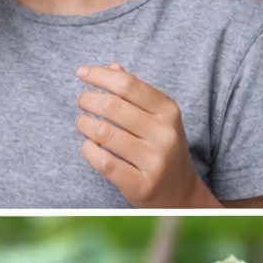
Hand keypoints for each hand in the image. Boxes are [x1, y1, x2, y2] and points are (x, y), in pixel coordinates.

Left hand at [74, 64, 209, 206]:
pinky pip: (103, 162)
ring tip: (82, 122)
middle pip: (113, 106)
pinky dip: (88, 150)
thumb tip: (111, 66)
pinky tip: (87, 145)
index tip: (82, 72)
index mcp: (169, 112)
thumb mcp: (158, 118)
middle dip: (88, 99)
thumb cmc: (162, 149)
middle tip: (81, 100)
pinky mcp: (140, 184)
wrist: (181, 195)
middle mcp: (164, 134)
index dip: (100, 75)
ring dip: (84, 124)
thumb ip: (136, 93)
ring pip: (104, 134)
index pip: (128, 85)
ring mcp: (154, 161)